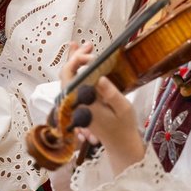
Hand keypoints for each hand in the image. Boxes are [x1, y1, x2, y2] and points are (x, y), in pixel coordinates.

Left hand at [60, 42, 145, 172]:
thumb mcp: (123, 109)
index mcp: (82, 103)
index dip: (76, 61)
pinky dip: (78, 70)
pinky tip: (84, 60)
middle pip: (66, 74)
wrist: (120, 145)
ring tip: (85, 47)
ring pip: (69, 78)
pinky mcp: (80, 104)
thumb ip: (111, 93)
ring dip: (76, 62)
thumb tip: (99, 77)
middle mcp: (75, 102)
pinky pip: (74, 84)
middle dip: (75, 57)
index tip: (93, 56)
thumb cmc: (123, 127)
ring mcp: (76, 103)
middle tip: (89, 45)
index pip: (69, 77)